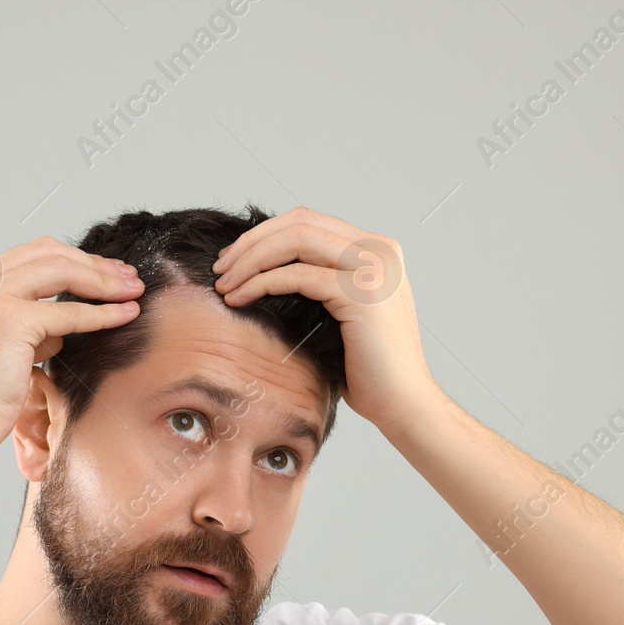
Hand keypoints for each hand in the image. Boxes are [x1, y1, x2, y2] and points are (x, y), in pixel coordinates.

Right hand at [0, 236, 144, 454]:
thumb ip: (24, 318)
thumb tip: (69, 310)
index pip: (32, 254)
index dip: (75, 259)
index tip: (106, 272)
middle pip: (49, 254)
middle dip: (95, 264)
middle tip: (128, 277)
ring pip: (62, 272)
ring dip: (104, 281)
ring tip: (133, 292)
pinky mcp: (9, 320)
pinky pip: (68, 313)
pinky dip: (102, 314)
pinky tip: (125, 315)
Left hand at [210, 206, 435, 433]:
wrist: (403, 403)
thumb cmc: (368, 369)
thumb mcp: (342, 312)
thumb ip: (320, 282)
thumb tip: (265, 268)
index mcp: (376, 249)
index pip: (309, 221)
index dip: (265, 234)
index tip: (233, 258)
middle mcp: (380, 249)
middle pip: (300, 221)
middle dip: (252, 242)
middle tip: (220, 268)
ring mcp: (374, 267)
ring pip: (296, 239)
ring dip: (252, 259)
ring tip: (224, 284)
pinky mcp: (362, 292)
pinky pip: (298, 276)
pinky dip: (262, 283)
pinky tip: (240, 299)